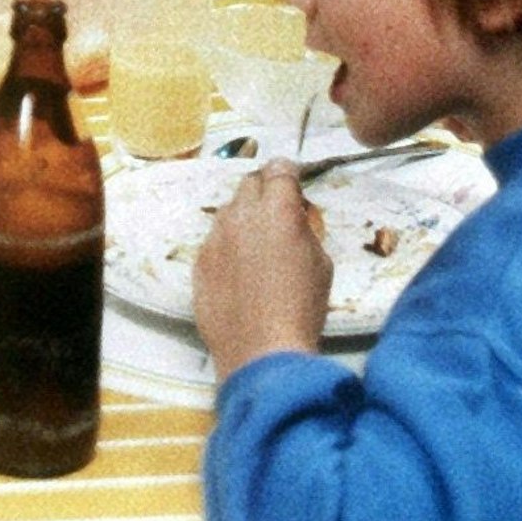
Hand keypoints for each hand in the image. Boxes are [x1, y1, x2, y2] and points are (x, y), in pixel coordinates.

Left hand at [193, 162, 331, 380]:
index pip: (279, 170)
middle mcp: (242, 215)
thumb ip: (304, 230)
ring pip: (230, 210)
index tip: (292, 178)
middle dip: (265, 190)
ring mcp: (216, 236)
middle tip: (277, 209)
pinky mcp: (200, 259)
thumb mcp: (321, 264)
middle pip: (250, 183)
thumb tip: (294, 218)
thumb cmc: (301, 309)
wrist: (260, 350)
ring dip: (245, 217)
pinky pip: (215, 239)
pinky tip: (241, 269)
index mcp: (277, 211)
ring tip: (259, 244)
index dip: (288, 172)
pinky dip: (229, 244)